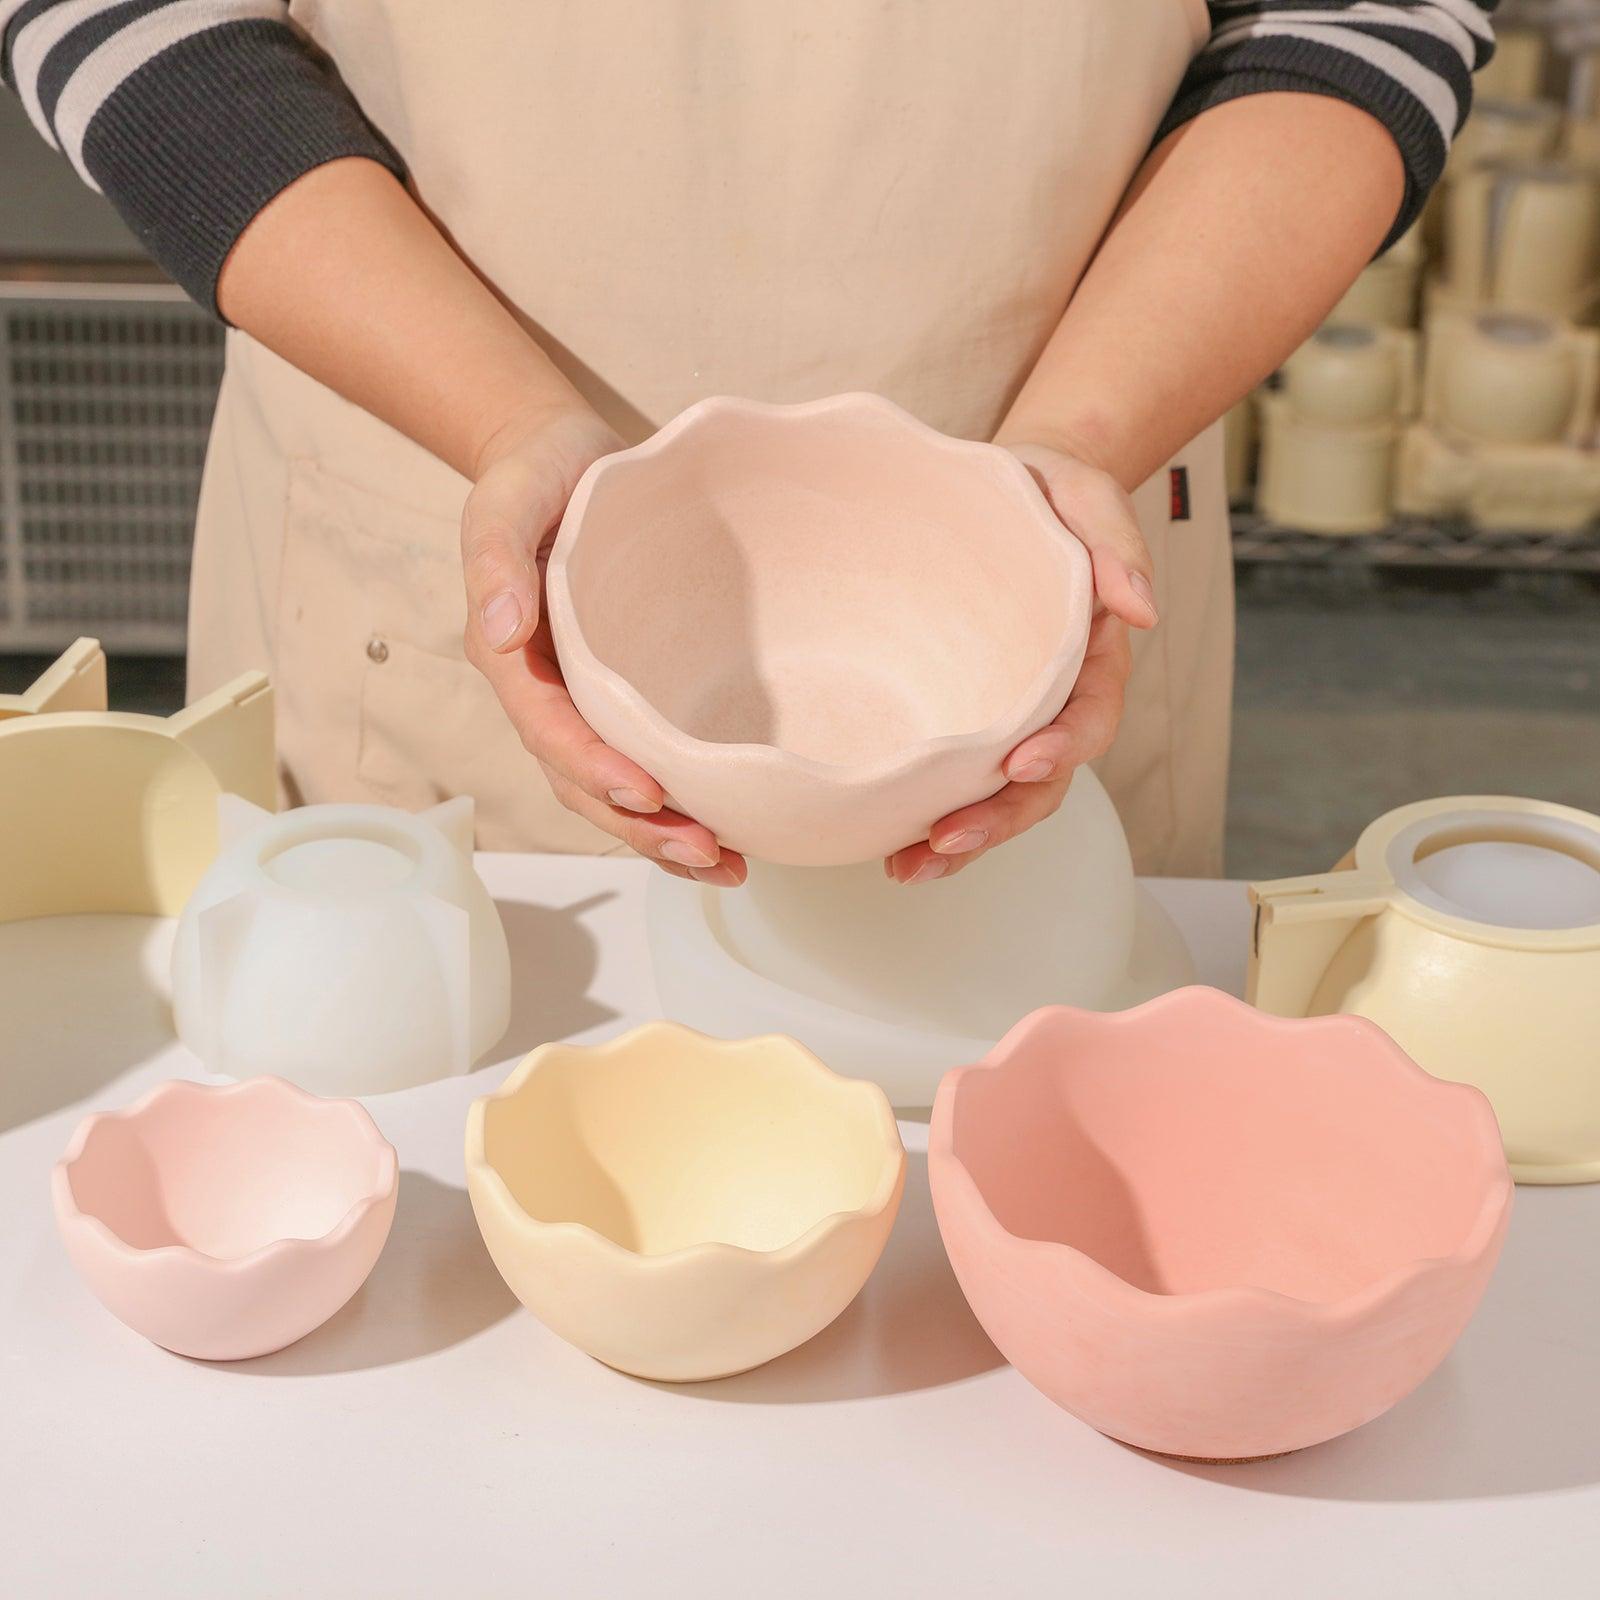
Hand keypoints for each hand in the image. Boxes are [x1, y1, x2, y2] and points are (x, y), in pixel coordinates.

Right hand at [460, 403, 747, 885]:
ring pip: (616, 790)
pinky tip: (730, 834)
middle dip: (640, 827)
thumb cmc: (536, 475)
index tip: (645, 793)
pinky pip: (649, 762)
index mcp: (514, 659)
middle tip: (706, 852)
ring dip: (664, 835)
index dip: (593, 768)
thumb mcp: (506, 497)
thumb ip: (495, 557)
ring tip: (727, 865)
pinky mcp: (626, 698)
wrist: (565, 460)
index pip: (548, 729)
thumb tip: (499, 628)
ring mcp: (588, 703)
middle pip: (583, 783)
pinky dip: (682, 805)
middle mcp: (549, 695)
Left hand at [884, 440, 1155, 883]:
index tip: (1023, 762)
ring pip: (997, 797)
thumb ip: (1116, 541)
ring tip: (910, 866)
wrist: (999, 489)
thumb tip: (1142, 611)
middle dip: (998, 819)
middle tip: (946, 840)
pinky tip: (892, 849)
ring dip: (961, 841)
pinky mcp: (961, 719)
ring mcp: (1006, 717)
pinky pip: (953, 779)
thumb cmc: (1043, 491)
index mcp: (1089, 657)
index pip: (1089, 716)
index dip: (1063, 747)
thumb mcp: (1084, 491)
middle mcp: (1052, 700)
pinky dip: (926, 818)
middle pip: (1041, 780)